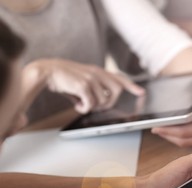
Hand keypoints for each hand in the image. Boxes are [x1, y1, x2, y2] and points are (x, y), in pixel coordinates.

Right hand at [23, 59, 143, 113]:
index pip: (119, 78)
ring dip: (94, 107)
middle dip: (111, 102)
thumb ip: (93, 90)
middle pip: (117, 90)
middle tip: (98, 106)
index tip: (142, 92)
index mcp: (98, 71)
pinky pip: (91, 104)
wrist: (47, 71)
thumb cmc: (64, 78)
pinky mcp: (83, 86)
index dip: (132, 86)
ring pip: (103, 101)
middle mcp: (97, 74)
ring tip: (82, 104)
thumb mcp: (82, 81)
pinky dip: (85, 109)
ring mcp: (91, 79)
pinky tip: (77, 106)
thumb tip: (98, 105)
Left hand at [151, 85, 191, 146]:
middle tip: (155, 129)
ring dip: (174, 137)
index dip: (170, 130)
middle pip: (186, 139)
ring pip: (189, 142)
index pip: (186, 132)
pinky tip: (173, 131)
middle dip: (169, 135)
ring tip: (161, 130)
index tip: (157, 126)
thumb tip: (182, 97)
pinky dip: (182, 137)